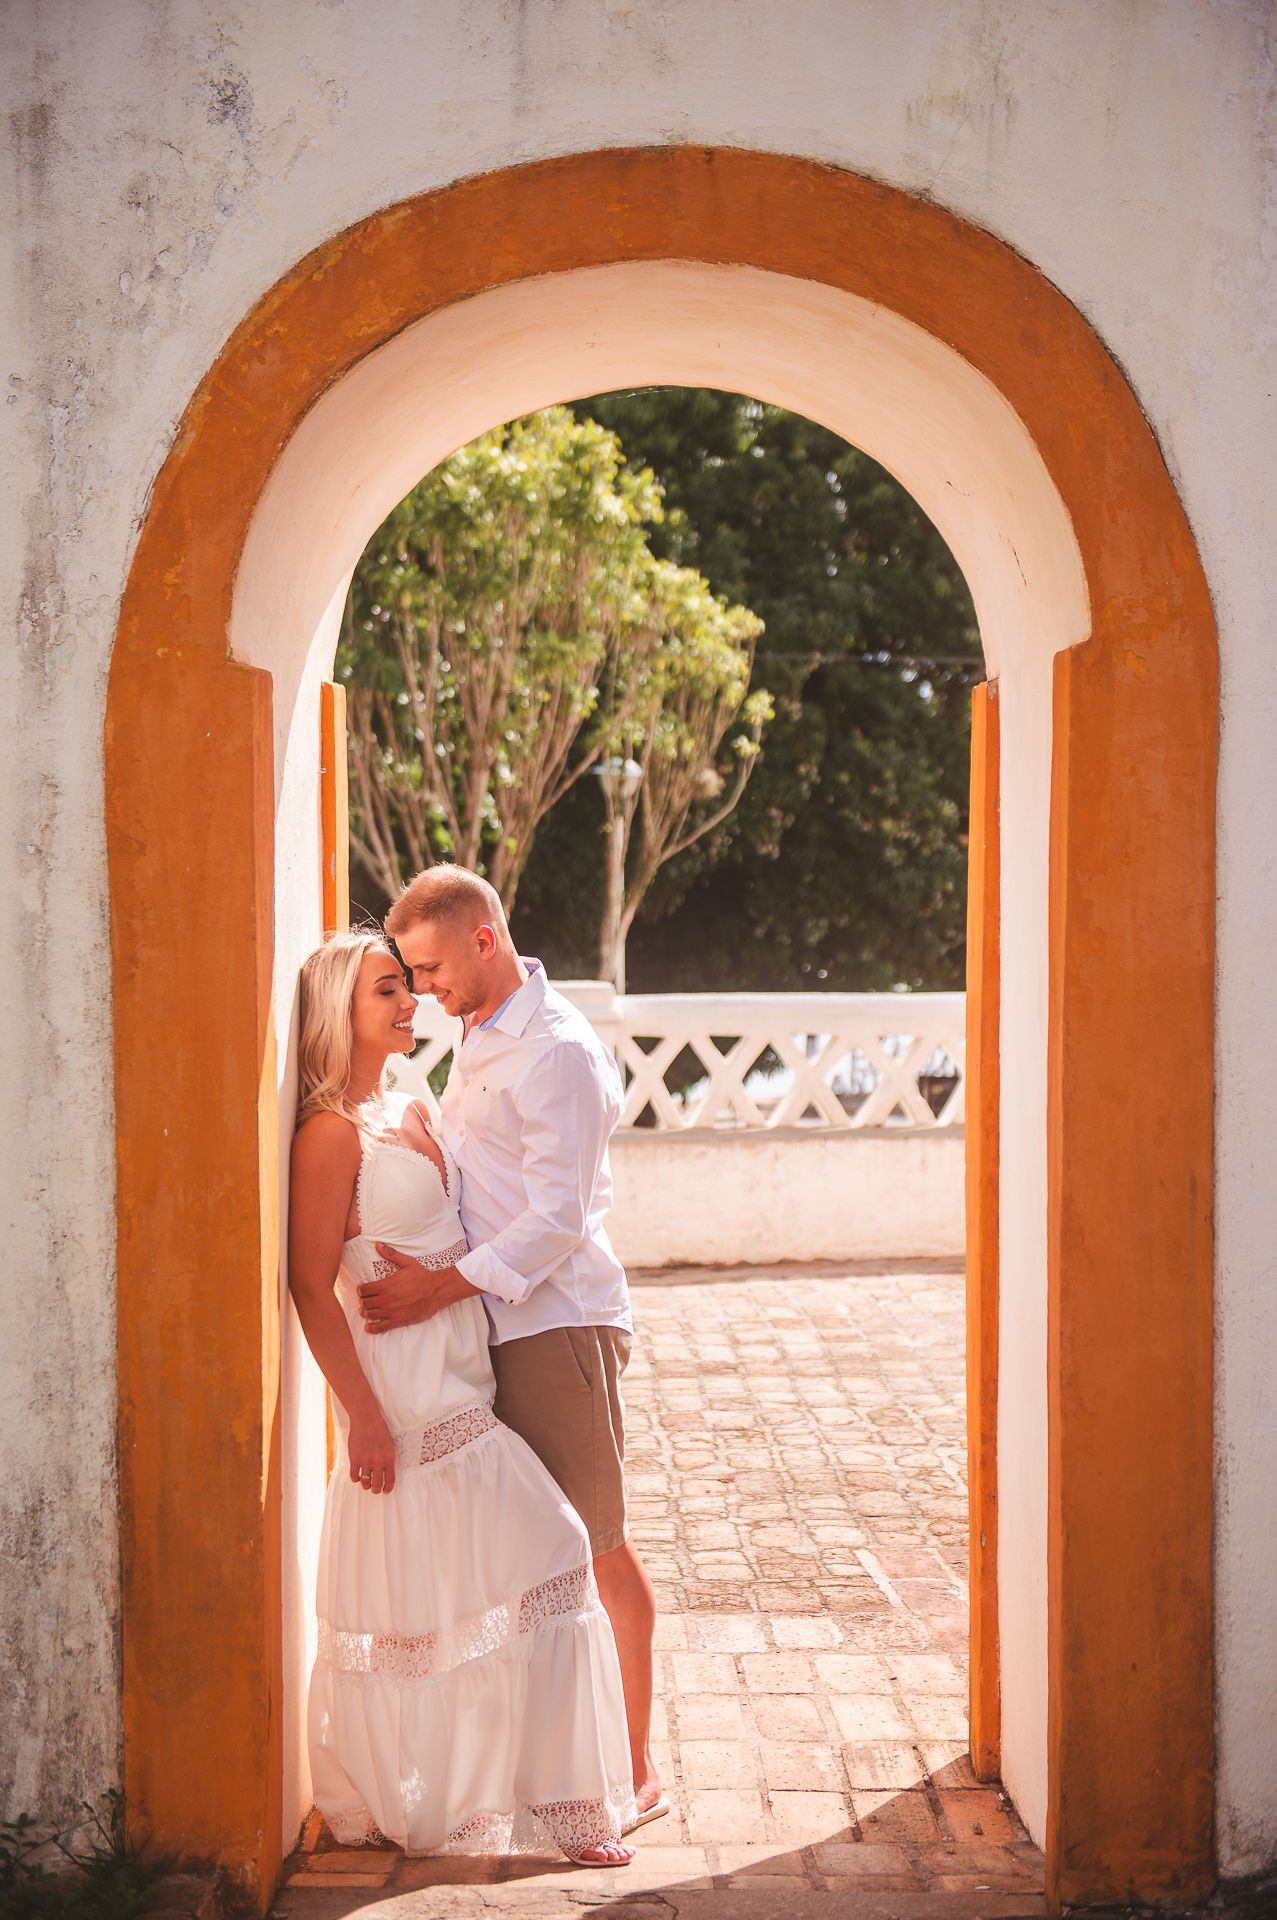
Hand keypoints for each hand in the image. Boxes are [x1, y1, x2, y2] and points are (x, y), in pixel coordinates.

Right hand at [347, 1407, 395, 1494]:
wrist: (366, 1418)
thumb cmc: (379, 1430)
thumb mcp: (389, 1444)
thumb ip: (388, 1459)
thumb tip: (386, 1472)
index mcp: (389, 1458)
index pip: (390, 1480)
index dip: (388, 1488)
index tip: (386, 1490)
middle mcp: (378, 1461)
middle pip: (377, 1485)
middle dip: (376, 1490)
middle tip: (374, 1489)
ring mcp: (365, 1461)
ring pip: (365, 1483)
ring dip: (365, 1485)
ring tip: (366, 1483)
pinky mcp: (354, 1459)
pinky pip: (354, 1476)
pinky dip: (355, 1478)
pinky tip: (357, 1475)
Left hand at [358, 1246, 480, 1332]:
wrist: (436, 1291)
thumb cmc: (422, 1276)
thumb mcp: (407, 1262)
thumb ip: (391, 1254)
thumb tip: (378, 1245)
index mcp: (385, 1285)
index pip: (363, 1290)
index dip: (361, 1290)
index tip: (363, 1290)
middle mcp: (385, 1299)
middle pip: (364, 1303)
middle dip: (364, 1301)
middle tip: (367, 1300)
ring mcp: (390, 1311)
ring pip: (369, 1315)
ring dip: (366, 1313)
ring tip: (368, 1311)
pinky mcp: (397, 1321)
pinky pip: (379, 1328)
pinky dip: (372, 1328)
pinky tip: (369, 1326)